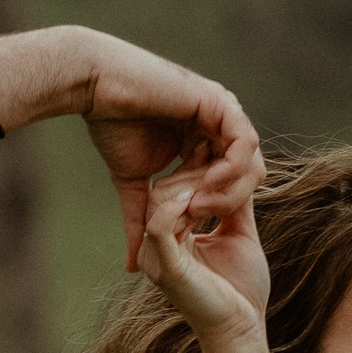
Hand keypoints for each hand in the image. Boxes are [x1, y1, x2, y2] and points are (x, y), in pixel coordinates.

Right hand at [0, 27, 260, 261]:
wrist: (99, 88)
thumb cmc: (112, 127)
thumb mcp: (133, 185)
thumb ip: (141, 220)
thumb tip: (134, 265)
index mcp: (205, 141)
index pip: (232, 184)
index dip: (216, 210)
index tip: (189, 223)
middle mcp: (220, 125)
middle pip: (249, 176)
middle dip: (228, 203)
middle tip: (198, 217)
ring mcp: (223, 112)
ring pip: (252, 162)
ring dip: (230, 190)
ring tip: (202, 203)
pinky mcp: (220, 103)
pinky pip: (245, 143)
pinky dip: (231, 167)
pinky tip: (207, 181)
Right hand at [135, 169, 269, 345]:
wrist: (242, 330)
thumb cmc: (241, 290)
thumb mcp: (239, 234)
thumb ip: (234, 204)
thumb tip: (240, 170)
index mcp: (169, 238)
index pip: (170, 190)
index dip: (194, 170)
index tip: (217, 155)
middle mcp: (155, 247)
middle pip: (161, 190)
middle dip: (193, 174)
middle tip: (220, 165)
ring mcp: (156, 258)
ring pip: (159, 201)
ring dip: (191, 186)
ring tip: (216, 183)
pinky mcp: (166, 268)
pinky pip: (160, 226)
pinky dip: (179, 206)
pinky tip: (201, 198)